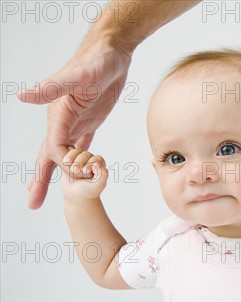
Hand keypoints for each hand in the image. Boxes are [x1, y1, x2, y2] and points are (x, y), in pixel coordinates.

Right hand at [18, 41, 130, 208]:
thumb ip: (50, 88)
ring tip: (46, 193)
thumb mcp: (76, 75)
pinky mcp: (89, 120)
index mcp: (58, 114)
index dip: (63, 163)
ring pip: (62, 154)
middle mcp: (63, 120)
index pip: (55, 147)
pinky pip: (81, 145)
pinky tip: (76, 171)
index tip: (76, 173)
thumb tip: (22, 96)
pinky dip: (77, 160)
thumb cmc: (95, 60)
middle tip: (32, 203)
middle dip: (40, 180)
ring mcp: (75, 121)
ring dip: (56, 175)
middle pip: (49, 156)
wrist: (111, 52)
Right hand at [61, 148, 108, 202]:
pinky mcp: (69, 161)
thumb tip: (97, 164)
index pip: (96, 158)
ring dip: (72, 157)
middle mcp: (90, 160)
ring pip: (75, 152)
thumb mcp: (98, 184)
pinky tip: (64, 163)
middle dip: (80, 161)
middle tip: (75, 170)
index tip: (86, 172)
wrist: (77, 197)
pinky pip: (66, 153)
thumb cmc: (89, 191)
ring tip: (69, 167)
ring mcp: (79, 160)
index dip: (91, 163)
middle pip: (85, 154)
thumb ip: (102, 175)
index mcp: (100, 164)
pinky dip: (65, 156)